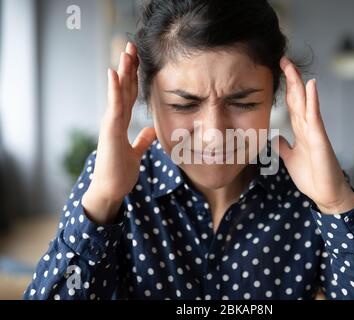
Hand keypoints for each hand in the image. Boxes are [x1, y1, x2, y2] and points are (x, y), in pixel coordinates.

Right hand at [82, 42, 156, 223]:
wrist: (110, 189)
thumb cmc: (120, 172)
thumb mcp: (136, 153)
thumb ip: (142, 141)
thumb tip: (150, 131)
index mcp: (121, 122)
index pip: (129, 95)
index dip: (134, 76)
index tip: (137, 58)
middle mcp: (115, 119)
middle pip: (124, 88)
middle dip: (128, 67)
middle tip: (132, 44)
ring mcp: (111, 124)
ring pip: (119, 93)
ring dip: (122, 71)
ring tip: (126, 51)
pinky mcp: (110, 131)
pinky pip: (114, 106)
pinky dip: (115, 90)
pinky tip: (114, 73)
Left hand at [275, 56, 353, 214]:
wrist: (325, 194)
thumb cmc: (312, 175)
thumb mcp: (290, 159)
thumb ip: (284, 147)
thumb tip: (277, 138)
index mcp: (301, 131)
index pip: (292, 105)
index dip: (286, 89)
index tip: (278, 72)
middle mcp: (308, 127)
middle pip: (298, 99)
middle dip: (291, 80)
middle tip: (283, 60)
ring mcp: (315, 132)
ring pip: (305, 103)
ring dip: (299, 84)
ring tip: (293, 67)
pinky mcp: (320, 140)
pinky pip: (315, 117)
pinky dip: (313, 101)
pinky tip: (311, 86)